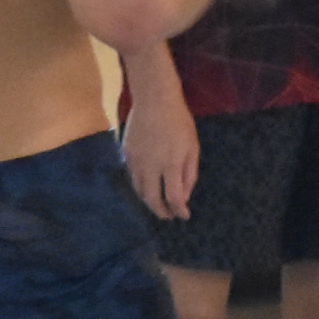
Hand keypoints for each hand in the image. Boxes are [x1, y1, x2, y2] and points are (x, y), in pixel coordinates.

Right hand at [122, 77, 198, 220]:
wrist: (154, 101)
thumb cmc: (180, 123)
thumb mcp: (192, 147)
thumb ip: (189, 173)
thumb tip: (184, 196)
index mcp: (171, 164)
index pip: (174, 197)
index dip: (179, 210)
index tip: (184, 216)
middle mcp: (151, 166)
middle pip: (152, 199)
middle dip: (160, 211)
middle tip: (168, 216)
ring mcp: (135, 161)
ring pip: (139, 190)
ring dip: (148, 201)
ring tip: (158, 205)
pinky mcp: (126, 154)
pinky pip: (132, 177)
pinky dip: (140, 187)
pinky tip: (147, 188)